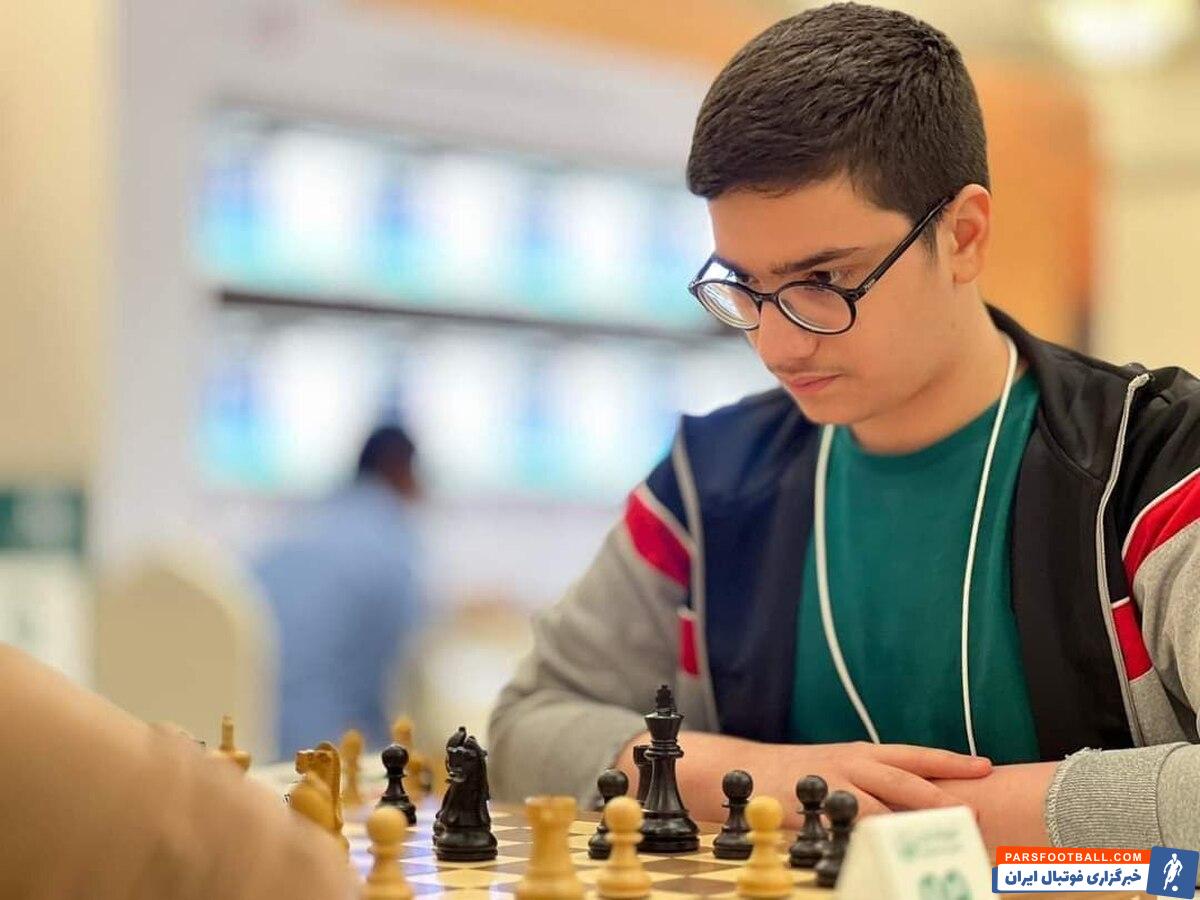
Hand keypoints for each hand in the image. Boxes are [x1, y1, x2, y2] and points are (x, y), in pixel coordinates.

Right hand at [742, 741, 992, 821]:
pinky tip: (887, 847)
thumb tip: (921, 802)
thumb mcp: (840, 768)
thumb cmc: (799, 776)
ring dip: (913, 818)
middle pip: (906, 779)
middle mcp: (852, 763)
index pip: (916, 755)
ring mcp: (831, 784)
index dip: (951, 760)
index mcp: (863, 754)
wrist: (743, 769)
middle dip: (943, 795)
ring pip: (881, 802)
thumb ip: (875, 782)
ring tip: (942, 831)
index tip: (986, 767)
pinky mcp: (813, 807)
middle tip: (975, 811)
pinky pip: (846, 824)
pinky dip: (868, 835)